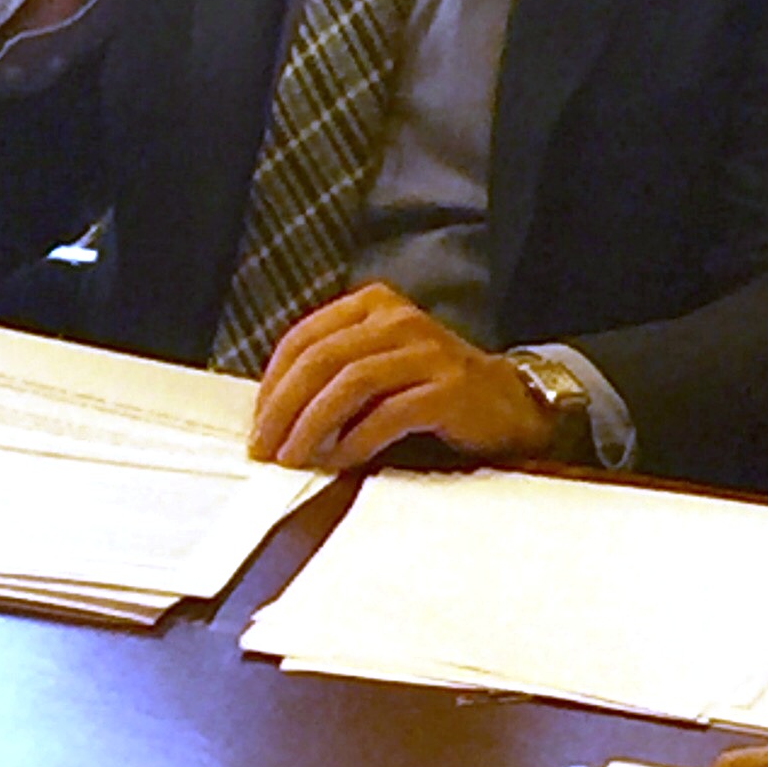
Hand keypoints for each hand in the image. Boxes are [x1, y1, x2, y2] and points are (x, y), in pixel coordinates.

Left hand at [247, 283, 549, 468]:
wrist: (510, 403)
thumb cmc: (429, 389)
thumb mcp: (377, 364)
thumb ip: (331, 374)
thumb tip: (271, 416)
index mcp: (372, 306)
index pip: (303, 339)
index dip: (272, 385)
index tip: (257, 424)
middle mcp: (398, 319)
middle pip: (321, 360)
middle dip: (283, 408)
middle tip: (265, 449)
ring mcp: (427, 351)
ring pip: (350, 383)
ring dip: (313, 426)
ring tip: (295, 458)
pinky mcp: (449, 388)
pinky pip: (389, 413)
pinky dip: (357, 440)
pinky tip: (340, 461)